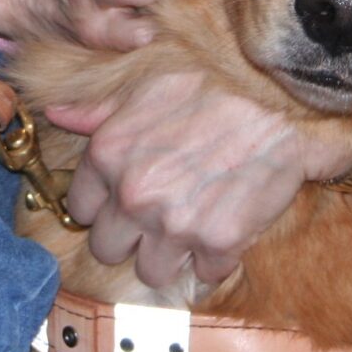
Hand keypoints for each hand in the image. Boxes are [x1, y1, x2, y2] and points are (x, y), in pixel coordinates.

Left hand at [47, 73, 351, 287]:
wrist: (291, 96)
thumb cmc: (223, 79)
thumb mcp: (156, 79)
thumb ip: (104, 106)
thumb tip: (60, 113)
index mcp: (110, 153)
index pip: (82, 208)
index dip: (110, 201)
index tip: (136, 192)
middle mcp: (135, 193)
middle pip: (111, 247)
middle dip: (137, 232)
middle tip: (171, 207)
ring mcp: (176, 223)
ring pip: (153, 270)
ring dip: (175, 252)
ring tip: (202, 219)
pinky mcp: (220, 241)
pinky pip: (207, 272)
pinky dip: (219, 256)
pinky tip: (233, 222)